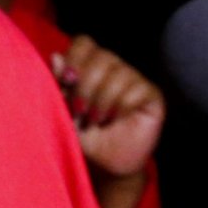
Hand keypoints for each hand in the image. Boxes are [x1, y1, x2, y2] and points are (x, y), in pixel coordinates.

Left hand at [54, 35, 164, 182]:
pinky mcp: (152, 95)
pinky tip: (115, 119)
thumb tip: (56, 57)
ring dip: (102, 100)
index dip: (74, 57)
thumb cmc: (85, 136)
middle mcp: (114, 67)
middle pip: (101, 56)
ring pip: (119, 74)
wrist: (106, 164)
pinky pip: (136, 89)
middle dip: (86, 85)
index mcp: (91, 65)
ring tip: (95, 119)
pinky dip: (120, 107)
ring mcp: (134, 79)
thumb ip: (59, 85)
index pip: (84, 43)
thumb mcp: (65, 111)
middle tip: (79, 110)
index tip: (66, 81)